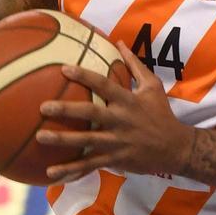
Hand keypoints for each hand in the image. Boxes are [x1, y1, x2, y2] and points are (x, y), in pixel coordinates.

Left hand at [35, 41, 193, 181]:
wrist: (175, 147)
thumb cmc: (161, 114)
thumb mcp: (153, 86)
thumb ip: (134, 65)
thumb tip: (119, 42)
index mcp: (128, 101)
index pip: (104, 85)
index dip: (85, 76)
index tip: (64, 69)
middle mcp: (121, 120)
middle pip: (91, 114)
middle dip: (67, 110)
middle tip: (44, 107)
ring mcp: (117, 141)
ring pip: (86, 141)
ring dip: (63, 140)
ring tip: (40, 137)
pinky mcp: (115, 159)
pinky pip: (90, 165)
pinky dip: (71, 170)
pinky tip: (50, 172)